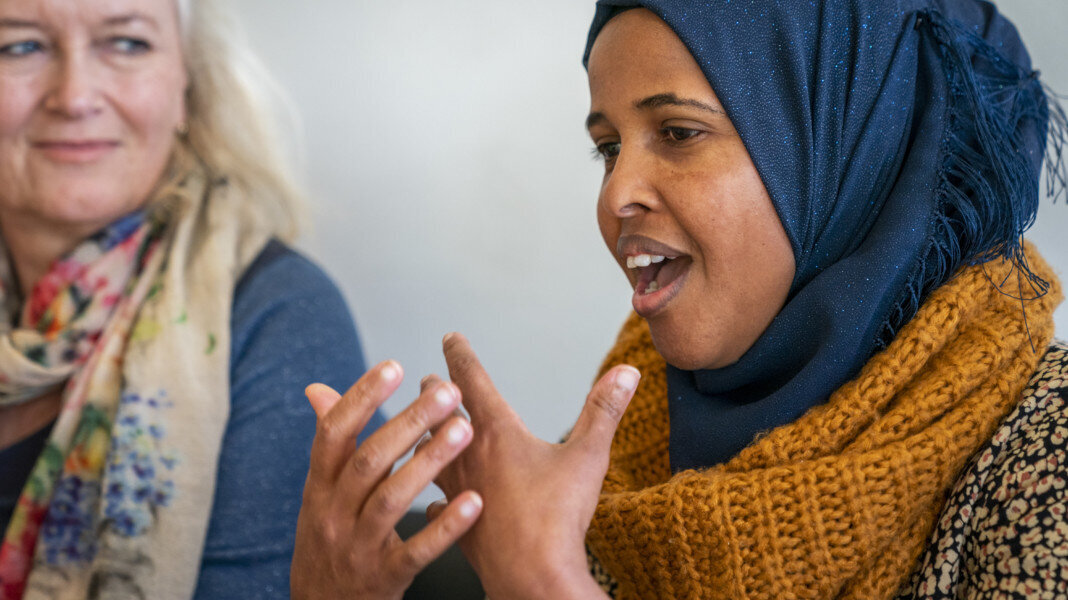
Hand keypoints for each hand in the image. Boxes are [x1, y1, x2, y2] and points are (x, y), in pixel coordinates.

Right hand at [291, 360, 483, 599]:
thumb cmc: (329, 541)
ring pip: (391, 500)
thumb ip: (329, 445)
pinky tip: (473, 502)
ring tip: (464, 431)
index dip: (360, 398)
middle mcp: (333, 514)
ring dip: (429, 463)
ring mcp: (357, 548)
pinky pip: (415, 551)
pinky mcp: (383, 578)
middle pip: (369, 461)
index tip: (395, 366)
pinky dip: (444, 527)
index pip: (333, 434)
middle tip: (448, 392)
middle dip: (409, 422)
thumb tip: (318, 389)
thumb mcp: (319, 494)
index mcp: (318, 487)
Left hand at [431, 333, 638, 599]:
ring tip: (420, 435)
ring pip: (429, 458)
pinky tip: (432, 505)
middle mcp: (468, 457)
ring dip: (424, 442)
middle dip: (434, 395)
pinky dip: (433, 500)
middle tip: (424, 382)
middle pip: (441, 416)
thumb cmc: (558, 516)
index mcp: (496, 432)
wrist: (531, 577)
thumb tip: (626, 371)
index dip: (460, 354)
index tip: (449, 337)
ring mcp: (457, 493)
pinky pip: (436, 507)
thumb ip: (604, 410)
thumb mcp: (588, 456)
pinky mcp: (457, 525)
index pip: (471, 380)